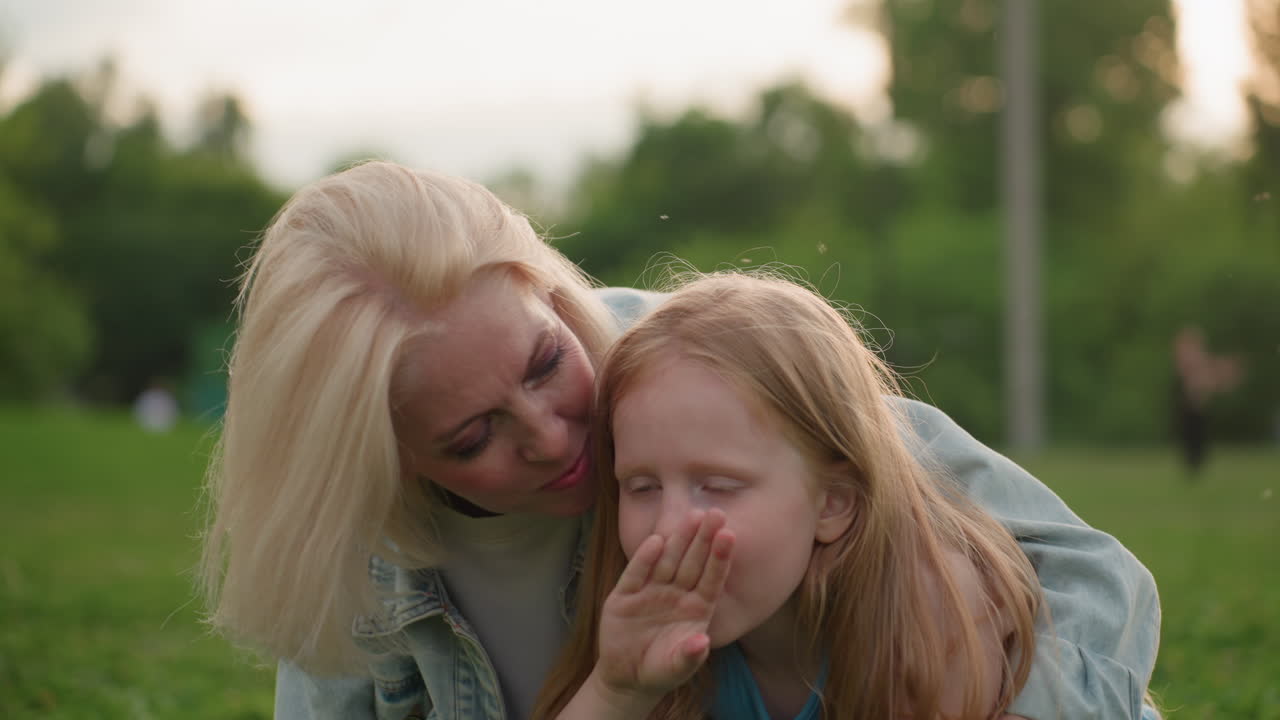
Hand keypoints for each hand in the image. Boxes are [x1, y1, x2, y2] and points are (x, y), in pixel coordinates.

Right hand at [595, 509, 734, 698]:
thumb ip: (688, 657)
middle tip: (715, 512)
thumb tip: (702, 644)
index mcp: (696, 608)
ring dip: (679, 540)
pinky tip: (656, 541)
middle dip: (703, 538)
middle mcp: (676, 594)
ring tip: (692, 516)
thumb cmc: (661, 669)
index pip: (711, 579)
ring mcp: (651, 591)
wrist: (626, 677)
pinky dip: (644, 559)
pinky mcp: (625, 595)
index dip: (720, 558)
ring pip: (667, 561)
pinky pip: (636, 573)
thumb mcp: (676, 667)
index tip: (730, 535)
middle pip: (692, 562)